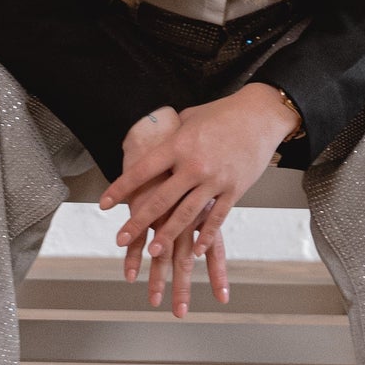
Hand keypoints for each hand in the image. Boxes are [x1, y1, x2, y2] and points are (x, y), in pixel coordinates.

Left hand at [99, 84, 300, 317]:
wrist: (261, 114)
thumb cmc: (222, 113)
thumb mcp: (188, 119)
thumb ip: (171, 137)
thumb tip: (153, 144)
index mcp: (178, 145)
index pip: (142, 171)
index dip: (121, 188)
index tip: (104, 204)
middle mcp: (194, 165)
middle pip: (160, 199)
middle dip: (138, 221)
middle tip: (120, 238)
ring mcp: (215, 179)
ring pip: (186, 214)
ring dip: (168, 235)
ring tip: (153, 251)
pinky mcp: (235, 189)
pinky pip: (217, 218)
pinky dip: (206, 235)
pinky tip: (197, 250)